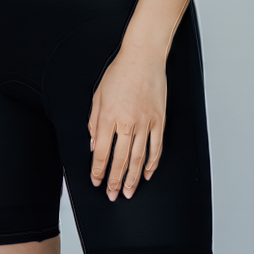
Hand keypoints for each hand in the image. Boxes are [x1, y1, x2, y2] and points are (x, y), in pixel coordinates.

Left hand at [88, 48, 168, 200]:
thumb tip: (94, 145)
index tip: (97, 181)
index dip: (99, 170)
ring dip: (132, 178)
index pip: (102, 152)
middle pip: (120, 160)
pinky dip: (151, 163)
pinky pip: (156, 147)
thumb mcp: (98, 96)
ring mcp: (145, 123)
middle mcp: (127, 123)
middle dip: (115, 181)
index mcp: (109, 117)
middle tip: (112, 194)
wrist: (143, 58)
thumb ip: (94, 122)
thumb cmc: (119, 73)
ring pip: (138, 158)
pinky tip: (146, 173)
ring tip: (128, 192)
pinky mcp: (159, 121)